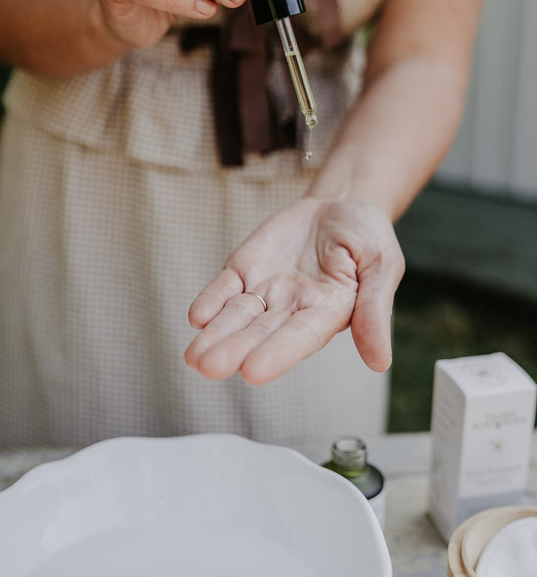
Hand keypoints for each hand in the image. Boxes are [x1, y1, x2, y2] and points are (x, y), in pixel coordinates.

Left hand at [185, 199, 404, 383]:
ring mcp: (266, 290)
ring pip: (236, 316)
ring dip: (215, 335)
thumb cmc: (367, 237)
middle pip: (260, 332)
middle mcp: (292, 308)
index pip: (300, 337)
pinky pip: (224, 287)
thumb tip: (381, 363)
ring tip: (193, 358)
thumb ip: (375, 310)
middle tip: (208, 367)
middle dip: (234, 350)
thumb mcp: (382, 265)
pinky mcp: (245, 269)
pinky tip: (197, 317)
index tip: (253, 371)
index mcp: (328, 313)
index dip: (277, 353)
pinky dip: (210, 301)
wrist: (340, 204)